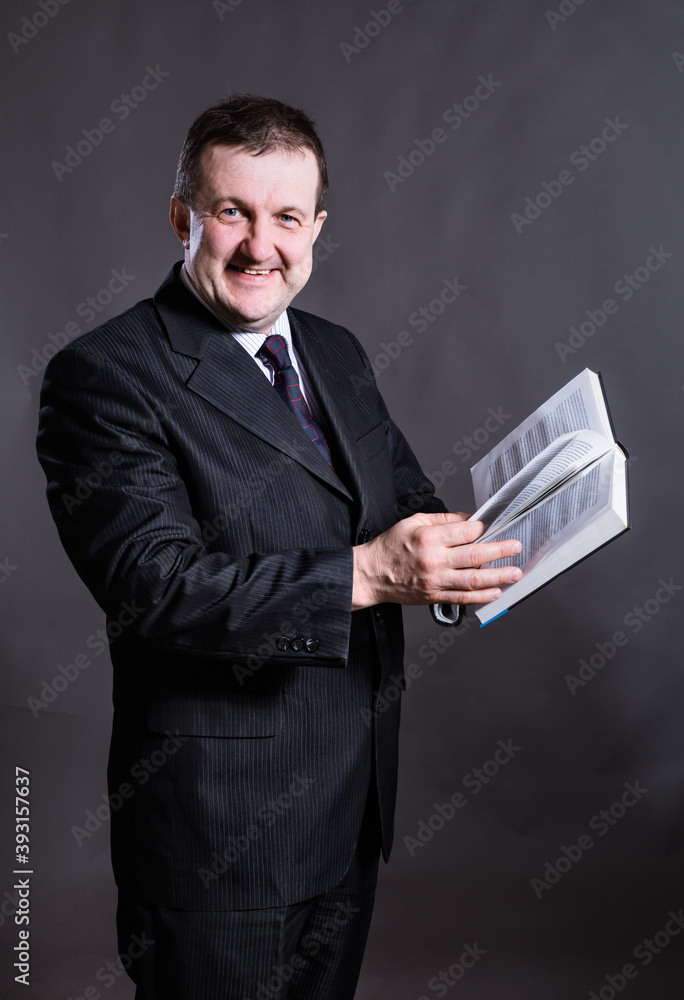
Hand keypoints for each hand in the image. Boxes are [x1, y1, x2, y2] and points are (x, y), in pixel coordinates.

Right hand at [351, 511, 521, 609]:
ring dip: (498, 576)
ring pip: (473, 579)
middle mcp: (434, 559)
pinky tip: (496, 592)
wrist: (371, 574)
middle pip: (475, 555)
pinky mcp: (434, 595)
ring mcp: (435, 580)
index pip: (465, 531)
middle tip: (516, 547)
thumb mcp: (413, 522)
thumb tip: (468, 519)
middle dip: (500, 551)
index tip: (488, 528)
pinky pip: (462, 597)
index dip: (481, 528)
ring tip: (515, 573)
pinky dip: (481, 596)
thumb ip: (443, 520)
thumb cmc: (390, 547)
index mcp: (429, 537)